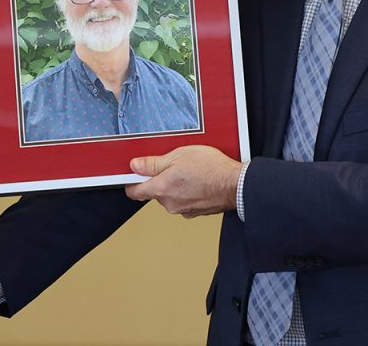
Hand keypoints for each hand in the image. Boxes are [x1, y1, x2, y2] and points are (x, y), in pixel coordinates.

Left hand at [125, 145, 242, 217]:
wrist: (236, 184)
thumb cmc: (211, 168)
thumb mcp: (178, 155)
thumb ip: (153, 163)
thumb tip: (135, 166)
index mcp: (161, 189)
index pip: (134, 192)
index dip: (131, 182)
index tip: (133, 175)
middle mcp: (170, 204)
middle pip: (154, 192)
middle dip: (160, 179)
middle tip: (172, 165)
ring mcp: (183, 210)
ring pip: (171, 196)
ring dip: (175, 186)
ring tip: (189, 171)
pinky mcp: (195, 212)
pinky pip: (184, 201)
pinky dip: (187, 192)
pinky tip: (198, 181)